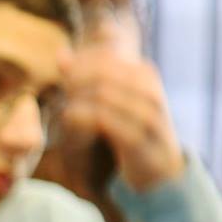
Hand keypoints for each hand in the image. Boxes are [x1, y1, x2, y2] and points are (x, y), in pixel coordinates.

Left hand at [61, 46, 182, 191]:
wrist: (160, 166)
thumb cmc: (131, 127)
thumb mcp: (114, 98)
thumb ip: (87, 77)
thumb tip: (60, 56)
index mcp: (147, 76)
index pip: (108, 58)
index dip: (81, 62)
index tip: (64, 73)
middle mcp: (150, 92)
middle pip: (103, 75)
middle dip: (77, 79)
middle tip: (63, 87)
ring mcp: (148, 115)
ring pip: (104, 96)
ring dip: (77, 97)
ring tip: (65, 103)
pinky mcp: (139, 139)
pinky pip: (106, 121)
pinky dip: (83, 116)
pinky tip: (69, 116)